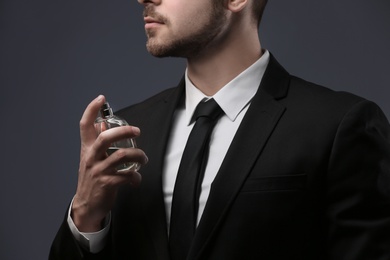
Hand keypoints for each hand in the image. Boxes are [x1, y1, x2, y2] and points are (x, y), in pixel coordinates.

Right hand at [71, 95, 147, 231]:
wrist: (86, 205)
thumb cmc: (92, 178)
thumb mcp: (91, 158)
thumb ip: (96, 140)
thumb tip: (101, 122)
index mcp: (87, 149)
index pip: (85, 125)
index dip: (91, 110)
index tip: (101, 98)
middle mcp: (91, 157)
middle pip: (105, 137)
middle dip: (124, 131)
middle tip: (137, 131)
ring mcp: (98, 171)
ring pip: (122, 156)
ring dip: (138, 156)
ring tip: (143, 159)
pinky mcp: (107, 184)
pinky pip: (127, 176)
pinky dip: (136, 177)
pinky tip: (136, 179)